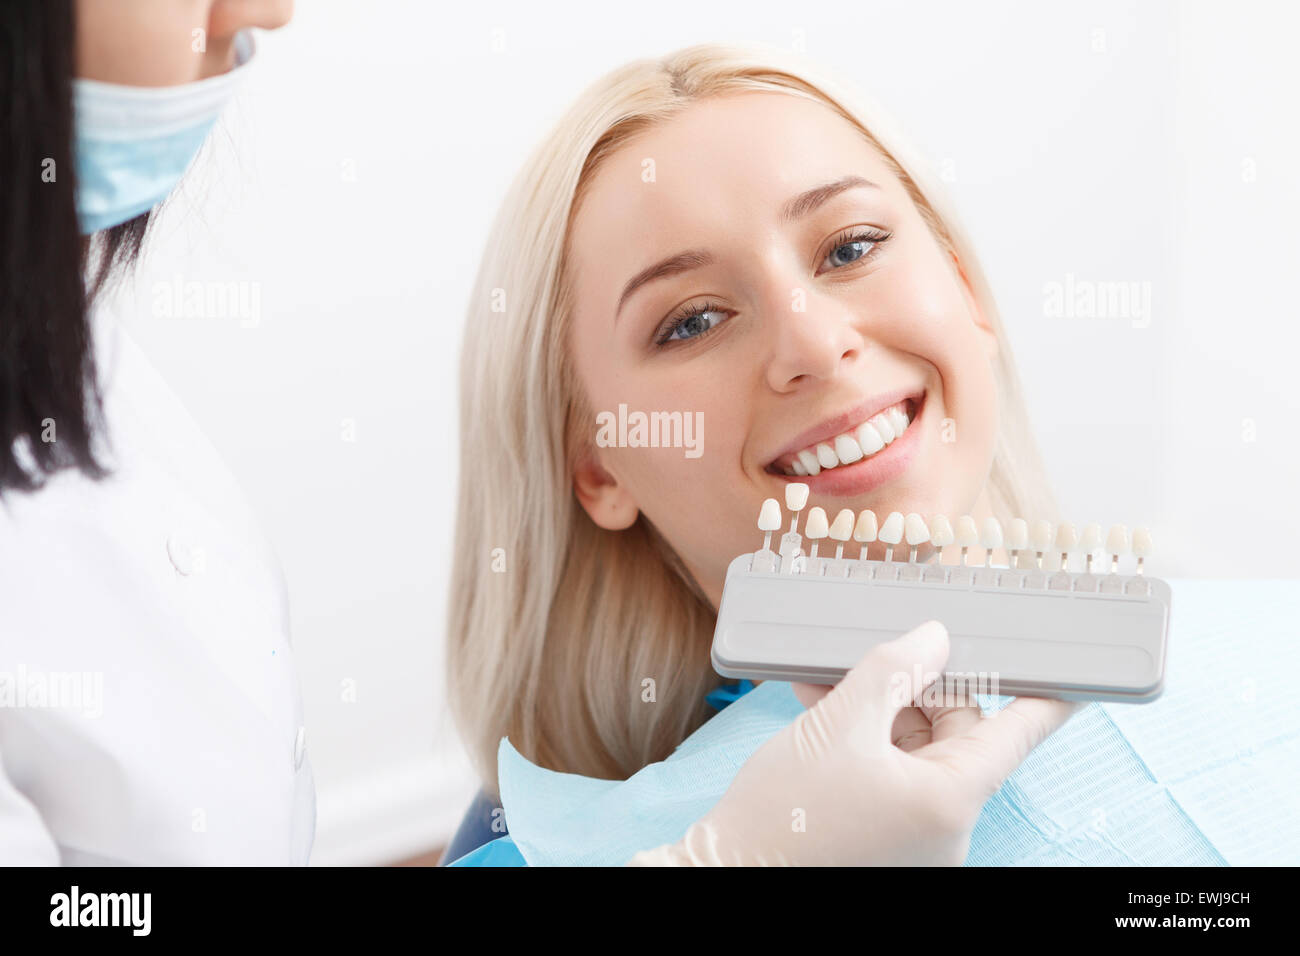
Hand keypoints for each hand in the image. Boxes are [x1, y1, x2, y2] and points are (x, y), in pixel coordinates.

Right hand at [627, 620, 1081, 865]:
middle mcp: (943, 825)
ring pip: (915, 749)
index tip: (1072, 664)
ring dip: (880, 706)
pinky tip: (824, 702)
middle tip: (888, 644)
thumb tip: (934, 638)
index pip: (1019, 732)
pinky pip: (889, 772)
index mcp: (949, 799)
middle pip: (956, 733)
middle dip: (919, 684)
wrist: (723, 875)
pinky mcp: (883, 838)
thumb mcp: (837, 724)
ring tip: (833, 673)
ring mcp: (913, 836)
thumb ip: (892, 669)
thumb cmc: (782, 816)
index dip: (1045, 691)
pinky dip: (863, 737)